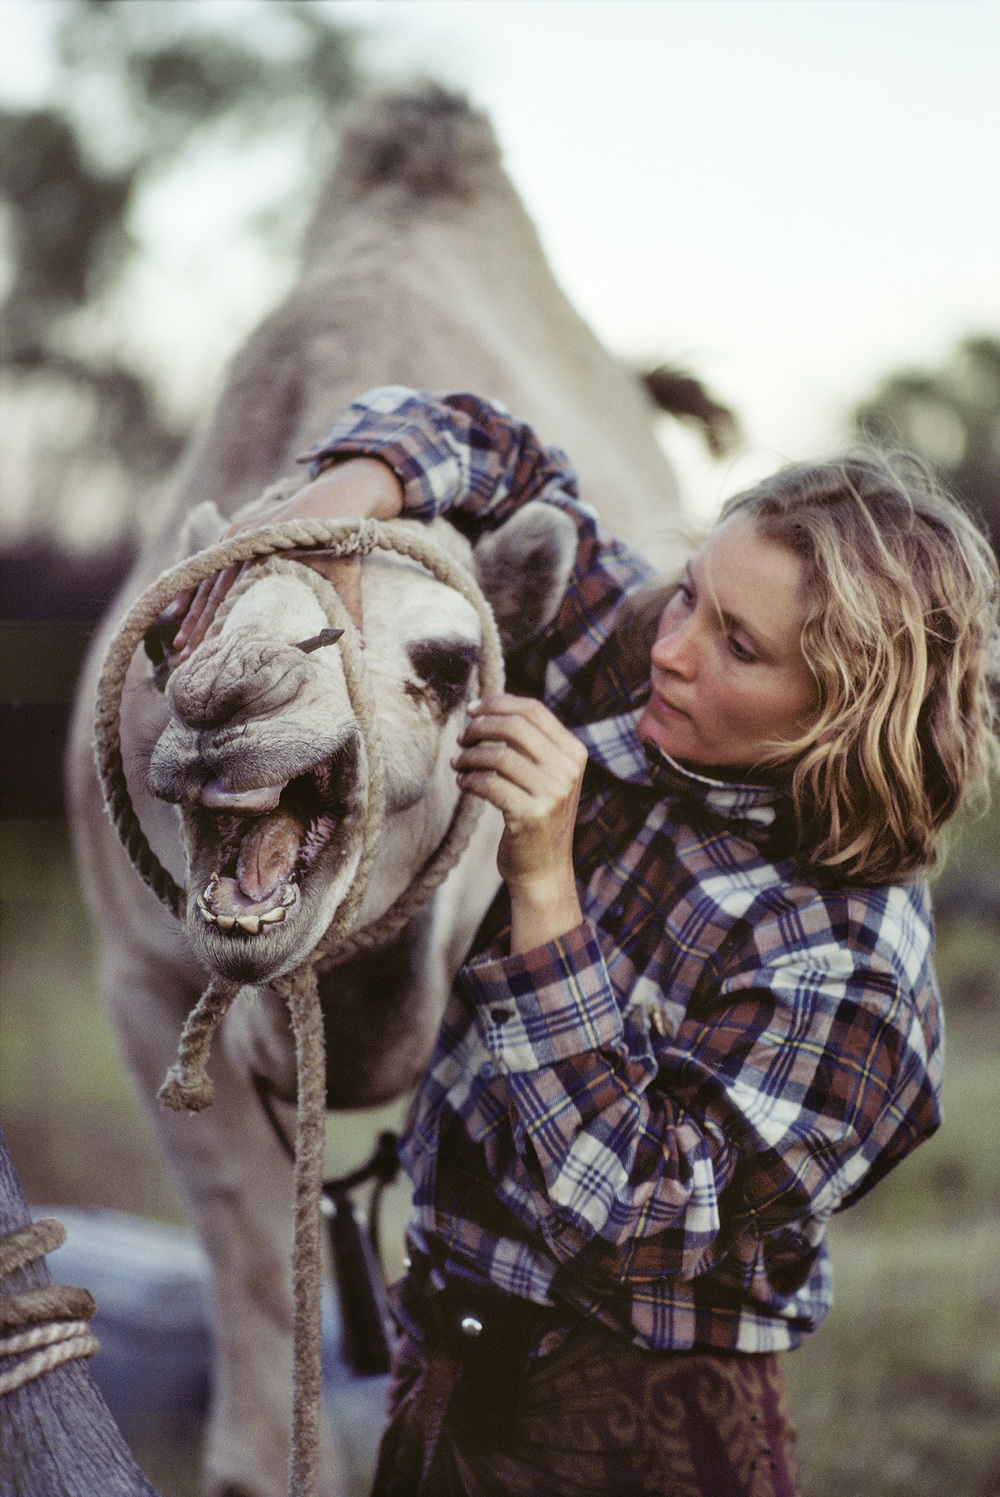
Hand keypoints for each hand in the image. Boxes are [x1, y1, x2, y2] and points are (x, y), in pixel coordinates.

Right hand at [155, 457, 403, 663]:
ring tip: (181, 646)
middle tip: (187, 658)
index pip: (237, 598)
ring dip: (193, 614)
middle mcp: (247, 541)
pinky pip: (210, 565)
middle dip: (200, 628)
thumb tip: (361, 648)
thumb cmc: (342, 541)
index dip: (221, 628)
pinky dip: (195, 589)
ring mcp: (237, 534)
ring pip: (209, 580)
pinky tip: (177, 611)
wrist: (334, 497)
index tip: (211, 655)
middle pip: (217, 592)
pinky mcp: (235, 532)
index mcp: (269, 552)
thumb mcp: (348, 573)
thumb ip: (350, 609)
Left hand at [453, 694, 586, 951]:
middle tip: (462, 737)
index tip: (472, 708)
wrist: (544, 872)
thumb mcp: (546, 777)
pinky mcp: (530, 816)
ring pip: (499, 756)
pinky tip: (463, 782)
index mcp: (575, 754)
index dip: (499, 703)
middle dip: (480, 726)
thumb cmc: (537, 819)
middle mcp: (568, 771)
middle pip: (515, 727)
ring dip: (470, 756)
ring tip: (458, 763)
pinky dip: (469, 779)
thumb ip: (530, 745)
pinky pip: (489, 784)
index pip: (534, 711)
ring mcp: (552, 794)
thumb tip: (488, 708)